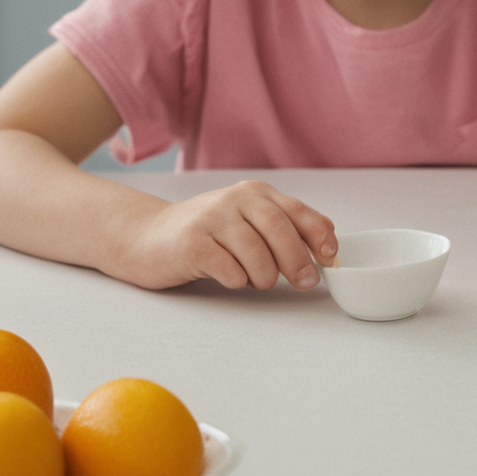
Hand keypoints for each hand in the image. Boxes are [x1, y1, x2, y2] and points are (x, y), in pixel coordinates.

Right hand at [113, 180, 336, 290]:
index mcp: (255, 193)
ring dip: (263, 277)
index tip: (329, 257)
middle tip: (303, 282)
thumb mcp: (248, 222)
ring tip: (252, 278)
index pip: (298, 212)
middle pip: (280, 232)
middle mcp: (234, 199)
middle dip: (298, 263)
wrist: (147, 237)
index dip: (319, 236)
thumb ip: (285, 228)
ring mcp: (211, 219)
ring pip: (258, 257)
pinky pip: (231, 272)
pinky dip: (237, 281)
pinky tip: (226, 275)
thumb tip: (329, 246)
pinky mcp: (192, 244)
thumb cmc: (207, 235)